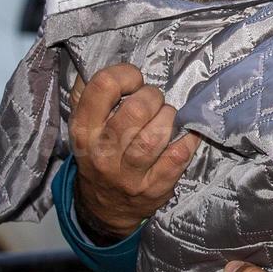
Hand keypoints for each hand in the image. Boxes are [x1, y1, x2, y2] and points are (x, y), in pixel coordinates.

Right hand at [68, 63, 199, 239]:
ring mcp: (128, 174)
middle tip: (155, 101)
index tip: (134, 81)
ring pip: (155, 136)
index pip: (103, 86)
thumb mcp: (84, 126)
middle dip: (153, 97)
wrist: (104, 208)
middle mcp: (102, 152)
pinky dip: (188, 139)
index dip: (126, 74)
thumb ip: (87, 94)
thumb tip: (94, 63)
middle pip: (136, 110)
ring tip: (167, 117)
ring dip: (168, 118)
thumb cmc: (98, 154)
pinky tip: (187, 133)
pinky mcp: (154, 187)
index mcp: (83, 130)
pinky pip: (178, 156)